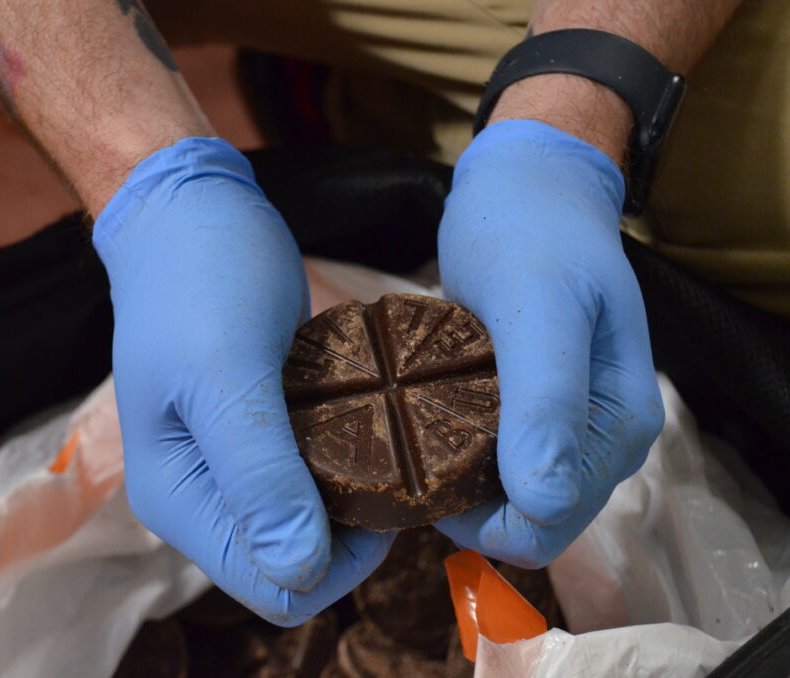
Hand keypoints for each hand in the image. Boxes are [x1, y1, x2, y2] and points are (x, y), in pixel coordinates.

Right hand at [93, 137, 394, 623]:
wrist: (190, 210)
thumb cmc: (200, 281)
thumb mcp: (226, 370)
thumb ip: (258, 472)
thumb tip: (299, 573)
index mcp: (178, 499)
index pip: (271, 586)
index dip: (340, 561)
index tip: (386, 492)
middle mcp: (202, 497)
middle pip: (293, 561)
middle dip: (353, 530)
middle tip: (399, 457)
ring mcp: (231, 465)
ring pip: (309, 519)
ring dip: (356, 492)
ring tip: (393, 432)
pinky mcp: (260, 432)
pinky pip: (313, 474)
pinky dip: (348, 457)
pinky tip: (373, 417)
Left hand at [434, 120, 663, 567]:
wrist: (524, 184)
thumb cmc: (530, 231)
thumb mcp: (537, 306)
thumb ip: (545, 401)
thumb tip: (543, 502)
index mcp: (618, 424)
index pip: (551, 521)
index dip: (487, 523)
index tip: (423, 484)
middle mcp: (598, 437)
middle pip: (532, 518)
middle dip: (469, 509)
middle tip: (404, 461)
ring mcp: (565, 423)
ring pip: (509, 494)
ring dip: (458, 484)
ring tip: (406, 440)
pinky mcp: (530, 406)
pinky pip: (493, 459)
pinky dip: (456, 454)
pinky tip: (420, 426)